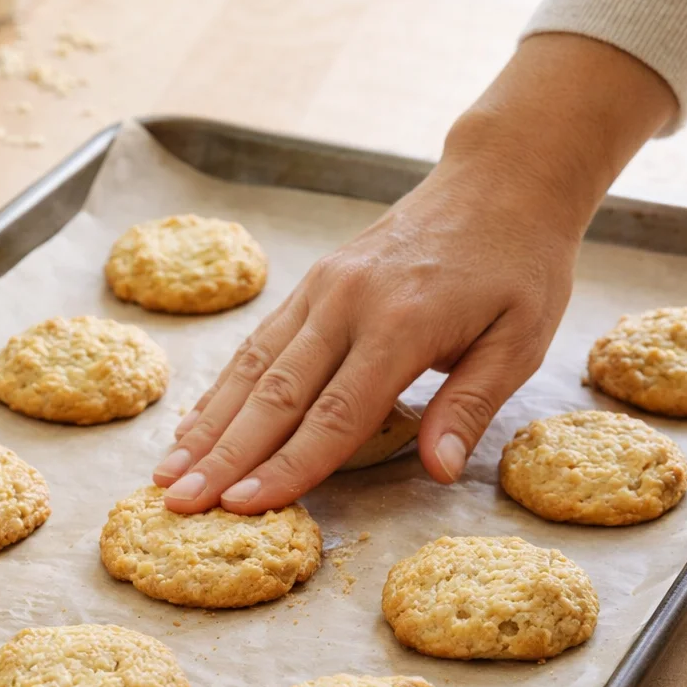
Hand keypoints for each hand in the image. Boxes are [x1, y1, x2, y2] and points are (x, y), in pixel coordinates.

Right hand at [152, 34, 676, 513]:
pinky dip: (222, 386)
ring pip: (252, 367)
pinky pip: (259, 341)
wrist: (502, 178)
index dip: (286, 467)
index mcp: (401, 324)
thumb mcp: (520, 341)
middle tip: (177, 503)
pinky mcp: (315, 281)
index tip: (241, 508)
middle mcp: (348, 303)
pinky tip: (194, 424)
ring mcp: (324, 287)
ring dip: (206, 425)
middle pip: (275, 396)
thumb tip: (437, 471)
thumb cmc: (519, 265)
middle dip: (223, 456)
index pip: (333, 416)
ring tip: (166, 473)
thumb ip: (471, 407)